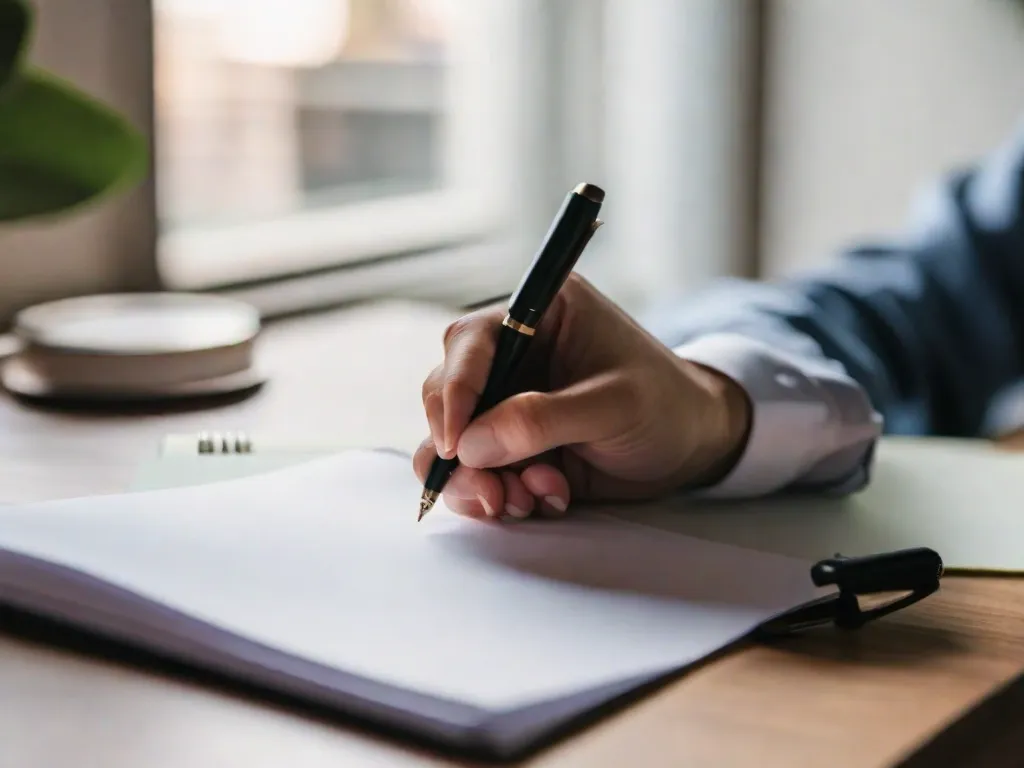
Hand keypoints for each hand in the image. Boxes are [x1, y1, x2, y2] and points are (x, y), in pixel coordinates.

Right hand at [414, 274, 751, 519]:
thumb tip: (470, 444)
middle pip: (450, 396)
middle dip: (461, 450)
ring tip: (523, 502)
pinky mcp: (514, 445)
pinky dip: (501, 495)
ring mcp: (510, 403)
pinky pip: (481, 473)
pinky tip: (546, 499)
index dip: (454, 391)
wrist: (695, 446)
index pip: (469, 341)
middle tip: (490, 491)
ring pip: (457, 444)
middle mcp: (515, 356)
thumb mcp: (612, 407)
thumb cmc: (666, 407)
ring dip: (479, 482)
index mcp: (539, 316)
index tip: (455, 444)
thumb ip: (540, 420)